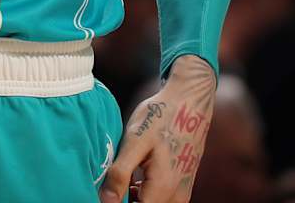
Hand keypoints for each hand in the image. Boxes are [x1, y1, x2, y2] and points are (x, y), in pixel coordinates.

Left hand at [101, 55, 217, 202]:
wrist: (190, 102)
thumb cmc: (161, 116)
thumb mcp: (134, 140)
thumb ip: (120, 174)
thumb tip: (106, 202)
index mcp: (163, 188)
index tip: (104, 194)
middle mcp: (177, 197)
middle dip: (126, 199)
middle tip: (113, 184)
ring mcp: (182, 193)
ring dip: (136, 198)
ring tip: (124, 179)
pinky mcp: (183, 187)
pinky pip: (162, 201)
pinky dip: (146, 194)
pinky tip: (137, 178)